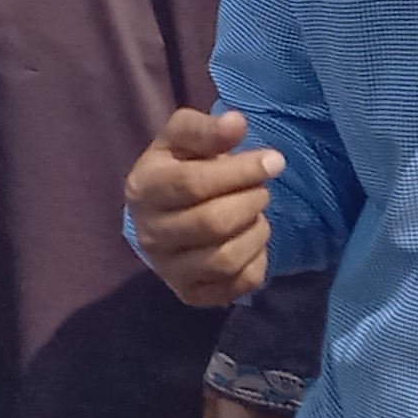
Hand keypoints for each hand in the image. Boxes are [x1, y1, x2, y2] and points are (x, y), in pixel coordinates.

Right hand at [126, 108, 282, 307]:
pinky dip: (257, 263)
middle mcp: (149, 234)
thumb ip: (205, 128)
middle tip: (262, 190)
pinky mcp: (190, 294)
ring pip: (225, 259)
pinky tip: (252, 243)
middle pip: (211, 223)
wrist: (163, 215)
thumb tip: (237, 123)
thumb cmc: (178, 168)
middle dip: (251, 202)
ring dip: (256, 233)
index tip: (274, 161)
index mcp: (143, 189)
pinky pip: (236, 286)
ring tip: (258, 215)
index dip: (240, 171)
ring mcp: (167, 269)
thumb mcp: (183, 139)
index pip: (193, 184)